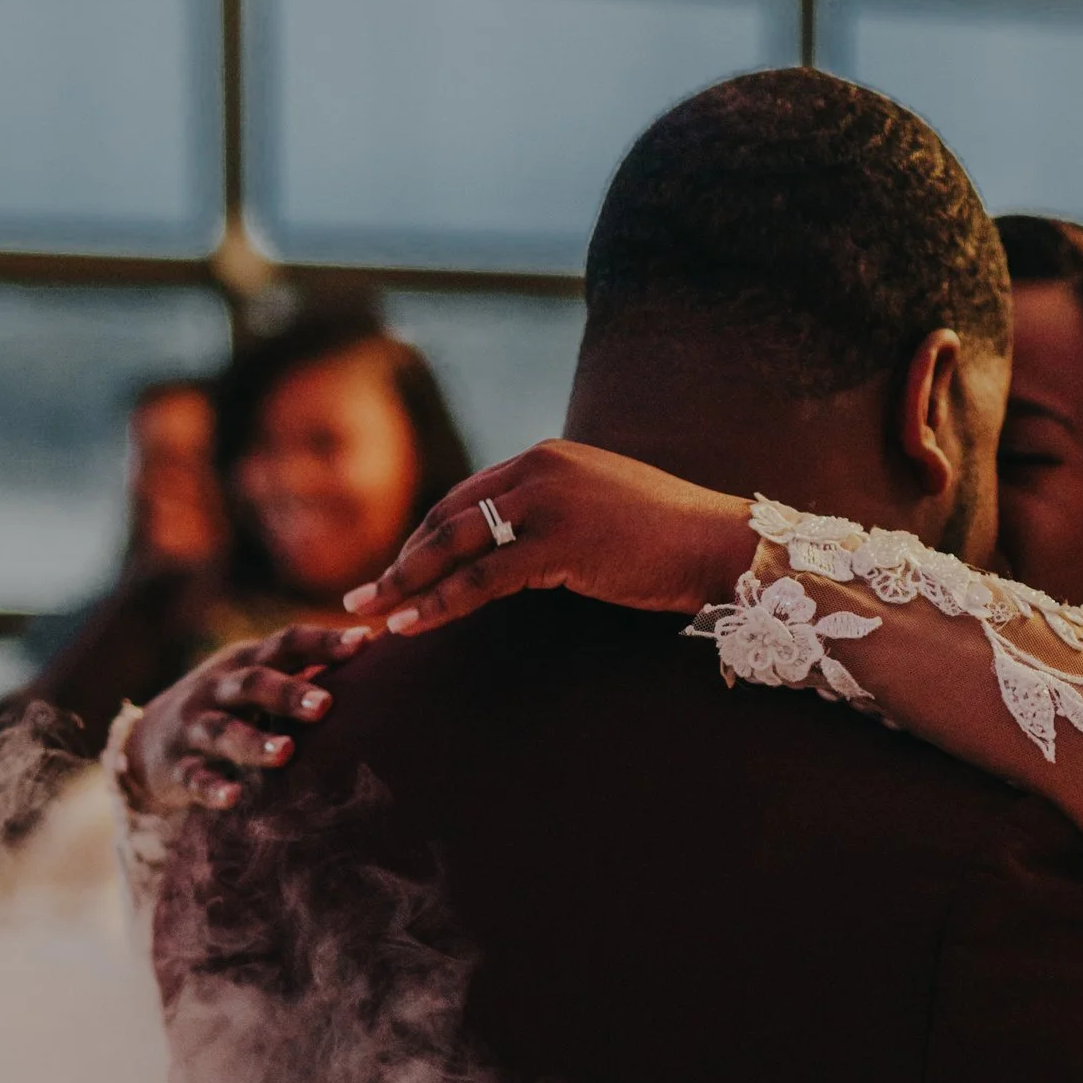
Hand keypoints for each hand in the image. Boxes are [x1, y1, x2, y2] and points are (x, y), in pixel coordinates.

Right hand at [118, 626, 357, 814]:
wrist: (146, 743)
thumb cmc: (225, 708)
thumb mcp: (254, 683)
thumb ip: (300, 671)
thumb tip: (372, 651)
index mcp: (246, 663)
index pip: (286, 644)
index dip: (324, 641)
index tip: (366, 642)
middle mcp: (218, 689)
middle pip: (253, 684)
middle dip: (288, 693)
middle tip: (325, 704)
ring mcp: (194, 728)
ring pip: (224, 732)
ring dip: (253, 742)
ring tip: (285, 752)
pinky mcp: (178, 769)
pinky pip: (195, 779)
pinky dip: (214, 789)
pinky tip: (233, 798)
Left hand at [341, 441, 756, 640]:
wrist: (719, 544)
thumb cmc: (670, 540)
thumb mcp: (602, 512)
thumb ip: (557, 518)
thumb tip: (524, 551)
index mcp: (545, 458)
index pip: (465, 497)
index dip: (426, 537)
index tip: (398, 570)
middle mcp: (537, 468)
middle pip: (448, 515)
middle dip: (402, 559)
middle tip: (363, 594)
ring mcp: (546, 502)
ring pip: (454, 544)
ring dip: (405, 582)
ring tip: (368, 614)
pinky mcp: (558, 543)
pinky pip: (482, 577)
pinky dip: (440, 602)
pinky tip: (410, 623)